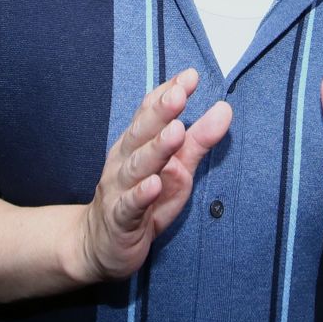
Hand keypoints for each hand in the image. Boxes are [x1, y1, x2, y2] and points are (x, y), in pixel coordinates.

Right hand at [68, 68, 231, 282]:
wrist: (98, 245)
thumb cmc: (144, 200)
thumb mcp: (176, 169)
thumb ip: (198, 140)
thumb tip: (224, 109)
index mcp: (135, 144)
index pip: (149, 113)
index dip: (167, 94)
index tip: (190, 75)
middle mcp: (123, 162)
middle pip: (141, 133)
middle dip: (161, 112)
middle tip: (180, 93)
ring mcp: (119, 190)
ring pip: (137, 167)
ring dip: (156, 149)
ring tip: (175, 132)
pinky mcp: (119, 221)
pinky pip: (130, 206)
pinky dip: (142, 194)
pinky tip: (154, 184)